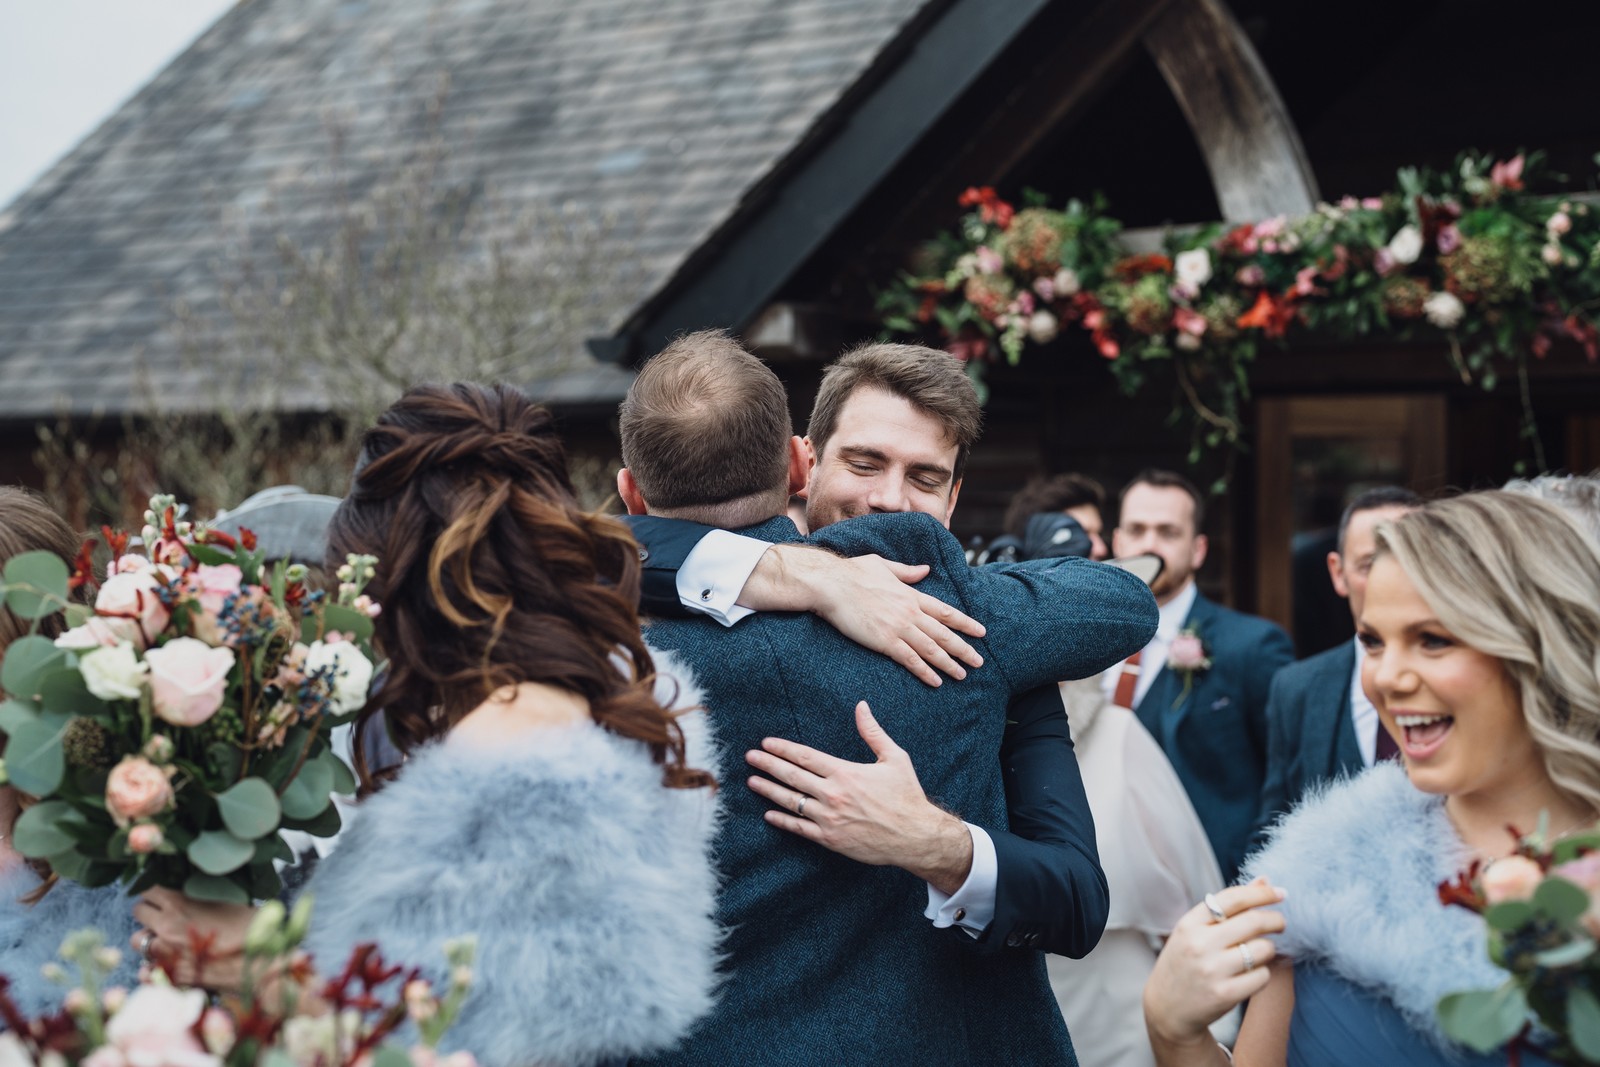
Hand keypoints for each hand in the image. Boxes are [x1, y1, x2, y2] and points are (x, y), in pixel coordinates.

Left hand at [131, 886, 255, 991]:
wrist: (259, 966)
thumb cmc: (253, 930)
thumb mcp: (233, 903)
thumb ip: (207, 898)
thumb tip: (198, 893)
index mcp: (182, 902)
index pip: (149, 887)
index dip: (157, 891)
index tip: (165, 894)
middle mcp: (167, 924)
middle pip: (139, 910)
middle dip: (149, 911)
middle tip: (164, 915)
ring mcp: (164, 951)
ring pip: (137, 939)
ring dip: (148, 937)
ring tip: (165, 939)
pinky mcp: (168, 975)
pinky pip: (144, 969)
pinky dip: (150, 966)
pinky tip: (165, 964)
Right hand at [742, 545, 985, 686]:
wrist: (831, 583)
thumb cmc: (852, 572)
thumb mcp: (884, 565)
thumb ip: (907, 571)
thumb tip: (925, 570)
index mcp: (911, 594)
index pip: (946, 612)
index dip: (965, 623)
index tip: (981, 632)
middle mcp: (910, 612)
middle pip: (944, 634)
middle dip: (964, 649)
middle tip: (979, 662)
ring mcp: (898, 627)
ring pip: (932, 649)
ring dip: (949, 664)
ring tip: (963, 674)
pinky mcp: (884, 641)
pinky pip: (910, 660)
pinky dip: (925, 671)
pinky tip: (936, 681)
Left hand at [746, 701, 972, 893]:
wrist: (915, 836)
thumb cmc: (906, 795)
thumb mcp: (894, 758)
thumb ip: (873, 732)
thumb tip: (861, 706)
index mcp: (845, 772)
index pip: (805, 757)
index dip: (783, 749)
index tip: (766, 743)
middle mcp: (833, 794)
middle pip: (792, 776)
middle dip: (768, 765)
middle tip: (750, 757)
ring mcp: (829, 818)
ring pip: (791, 801)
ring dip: (769, 790)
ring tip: (753, 781)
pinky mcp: (830, 838)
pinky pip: (800, 828)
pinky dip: (783, 820)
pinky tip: (769, 814)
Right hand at [1143, 879, 1285, 1047]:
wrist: (1167, 1007)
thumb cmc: (1185, 962)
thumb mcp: (1195, 931)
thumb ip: (1228, 907)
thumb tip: (1265, 881)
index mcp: (1189, 923)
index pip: (1233, 898)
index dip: (1262, 893)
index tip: (1281, 893)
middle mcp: (1199, 944)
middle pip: (1253, 921)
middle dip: (1276, 920)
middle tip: (1281, 923)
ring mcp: (1212, 970)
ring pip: (1262, 949)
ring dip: (1268, 949)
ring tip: (1259, 952)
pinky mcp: (1225, 994)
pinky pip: (1262, 976)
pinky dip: (1263, 973)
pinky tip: (1251, 974)